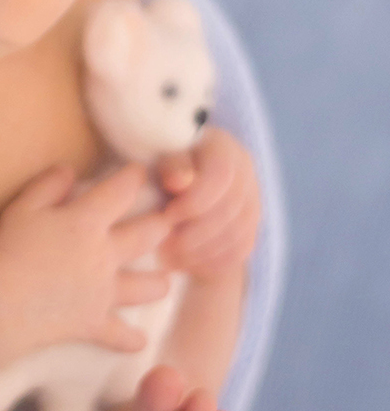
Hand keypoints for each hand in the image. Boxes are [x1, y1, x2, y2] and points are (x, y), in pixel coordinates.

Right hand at [0, 162, 172, 353]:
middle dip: (161, 225)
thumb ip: (48, 185)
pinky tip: (138, 341)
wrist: (0, 301)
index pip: (122, 191)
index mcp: (88, 222)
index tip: (139, 172)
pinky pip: (121, 336)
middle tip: (165, 223)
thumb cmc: (8, 249)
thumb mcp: (23, 208)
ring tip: (162, 282)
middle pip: (149, 235)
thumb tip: (69, 170)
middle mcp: (105, 255)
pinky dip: (130, 340)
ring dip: (158, 283)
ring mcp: (104, 292)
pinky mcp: (94, 324)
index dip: (134, 177)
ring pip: (148, 287)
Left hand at [156, 127, 259, 280]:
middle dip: (194, 233)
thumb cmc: (157, 165)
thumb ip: (171, 166)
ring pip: (236, 233)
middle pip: (230, 209)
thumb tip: (180, 181)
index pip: (221, 175)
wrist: (170, 181)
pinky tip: (185, 264)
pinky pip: (240, 250)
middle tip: (163, 246)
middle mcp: (244, 170)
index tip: (167, 216)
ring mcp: (252, 199)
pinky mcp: (250, 226)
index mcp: (222, 146)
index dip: (195, 200)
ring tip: (168, 258)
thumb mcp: (158, 159)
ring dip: (200, 251)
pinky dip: (212, 262)